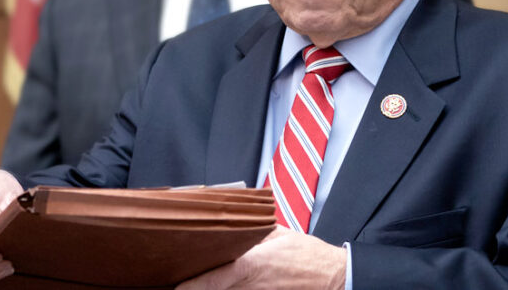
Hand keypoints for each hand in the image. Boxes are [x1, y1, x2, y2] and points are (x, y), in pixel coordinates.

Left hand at [176, 226, 346, 289]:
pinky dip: (223, 288)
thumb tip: (226, 223)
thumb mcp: (278, 233)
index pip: (220, 275)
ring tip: (188, 276)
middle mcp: (251, 286)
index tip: (178, 289)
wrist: (333, 279)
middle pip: (215, 288)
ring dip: (208, 286)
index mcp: (255, 264)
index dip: (197, 285)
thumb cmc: (308, 255)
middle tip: (174, 273)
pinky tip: (210, 282)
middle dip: (195, 282)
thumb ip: (250, 229)